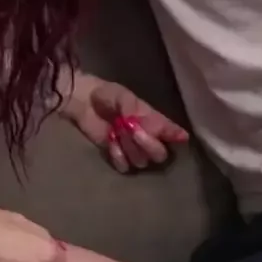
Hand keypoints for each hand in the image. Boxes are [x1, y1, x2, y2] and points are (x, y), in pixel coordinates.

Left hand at [62, 74, 190, 172]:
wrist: (84, 102)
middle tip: (132, 130)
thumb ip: (133, 109)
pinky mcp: (117, 157)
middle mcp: (148, 138)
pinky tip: (110, 143)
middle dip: (148, 145)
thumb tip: (144, 123)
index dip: (176, 137)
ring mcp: (133, 149)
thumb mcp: (123, 96)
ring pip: (142, 161)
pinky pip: (125, 167)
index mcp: (154, 121)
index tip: (177, 137)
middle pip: (160, 155)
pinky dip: (118, 156)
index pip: (173, 133)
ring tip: (116, 132)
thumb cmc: (107, 95)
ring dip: (129, 147)